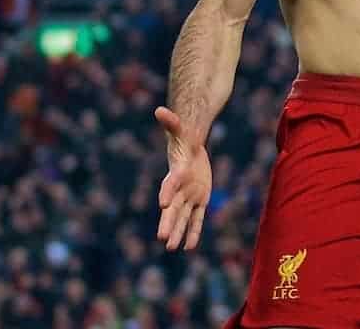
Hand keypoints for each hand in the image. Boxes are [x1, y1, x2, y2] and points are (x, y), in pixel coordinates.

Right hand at [154, 106, 211, 251]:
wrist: (190, 149)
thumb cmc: (184, 139)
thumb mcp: (181, 130)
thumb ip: (172, 122)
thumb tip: (159, 110)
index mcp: (176, 172)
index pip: (170, 183)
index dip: (167, 192)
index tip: (162, 204)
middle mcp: (179, 188)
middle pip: (173, 207)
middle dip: (168, 222)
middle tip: (161, 238)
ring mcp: (189, 196)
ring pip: (184, 217)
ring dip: (178, 231)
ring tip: (170, 248)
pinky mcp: (200, 200)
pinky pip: (197, 218)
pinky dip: (194, 231)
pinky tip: (189, 247)